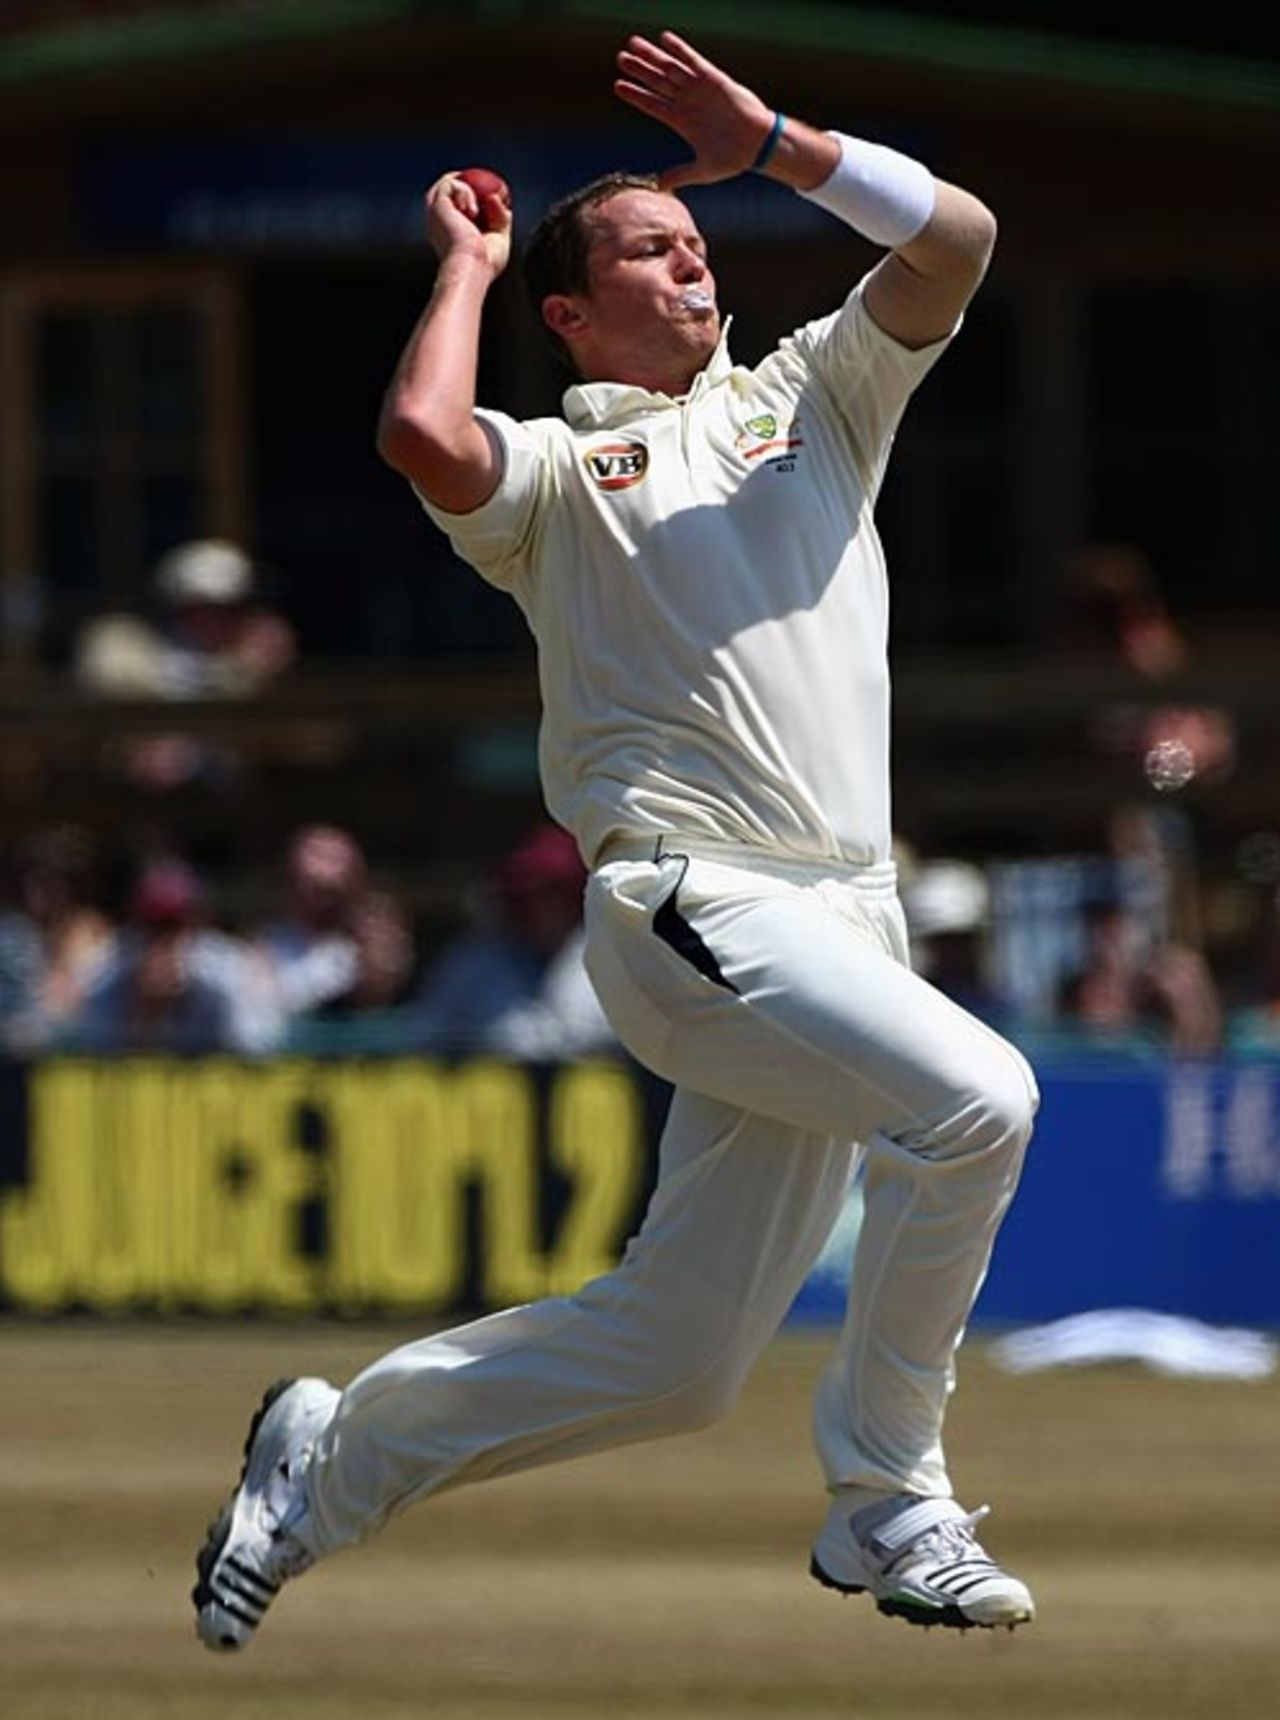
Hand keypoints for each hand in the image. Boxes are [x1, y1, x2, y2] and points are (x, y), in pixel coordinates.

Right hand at [425, 171, 511, 276]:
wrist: (472, 266)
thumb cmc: (483, 263)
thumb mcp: (499, 237)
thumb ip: (500, 217)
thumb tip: (496, 197)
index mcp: (451, 229)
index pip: (461, 201)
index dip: (478, 195)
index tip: (495, 199)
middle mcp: (440, 220)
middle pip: (452, 188)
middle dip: (473, 186)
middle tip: (490, 195)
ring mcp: (436, 212)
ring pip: (450, 182)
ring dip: (469, 191)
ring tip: (476, 213)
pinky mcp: (436, 205)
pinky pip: (449, 182)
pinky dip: (465, 192)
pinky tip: (471, 212)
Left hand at [614, 30, 773, 190]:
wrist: (758, 145)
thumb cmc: (733, 158)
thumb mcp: (702, 170)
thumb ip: (680, 174)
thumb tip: (659, 187)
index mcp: (682, 121)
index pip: (652, 105)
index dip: (635, 96)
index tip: (618, 86)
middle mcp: (688, 102)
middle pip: (657, 82)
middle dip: (639, 70)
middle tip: (620, 58)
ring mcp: (699, 89)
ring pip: (671, 69)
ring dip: (653, 57)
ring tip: (633, 44)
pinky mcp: (714, 79)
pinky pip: (694, 61)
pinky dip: (680, 50)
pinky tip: (664, 39)